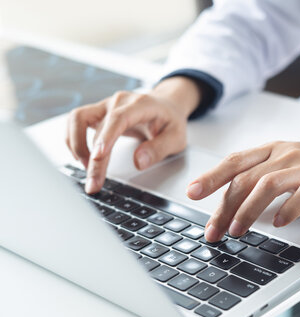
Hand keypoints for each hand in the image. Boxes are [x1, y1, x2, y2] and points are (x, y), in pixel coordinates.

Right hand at [65, 77, 202, 193]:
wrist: (166, 106)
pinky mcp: (98, 112)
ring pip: (77, 119)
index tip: (98, 157)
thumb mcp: (177, 137)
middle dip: (92, 158)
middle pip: (98, 127)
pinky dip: (74, 140)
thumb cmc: (171, 121)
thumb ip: (159, 149)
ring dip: (76, 145)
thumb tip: (138, 162)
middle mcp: (119, 102)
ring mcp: (106, 105)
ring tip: (88, 169)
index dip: (106, 137)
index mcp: (140, 105)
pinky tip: (83, 157)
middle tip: (94, 183)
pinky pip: (76, 122)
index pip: (118, 119)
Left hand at [186, 131, 299, 241]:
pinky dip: (286, 211)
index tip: (192, 193)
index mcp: (273, 149)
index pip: (235, 162)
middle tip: (213, 230)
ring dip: (247, 211)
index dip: (211, 177)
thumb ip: (264, 176)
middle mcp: (285, 154)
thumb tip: (232, 202)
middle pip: (245, 178)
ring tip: (237, 231)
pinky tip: (278, 224)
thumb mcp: (290, 163)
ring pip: (266, 185)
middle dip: (223, 207)